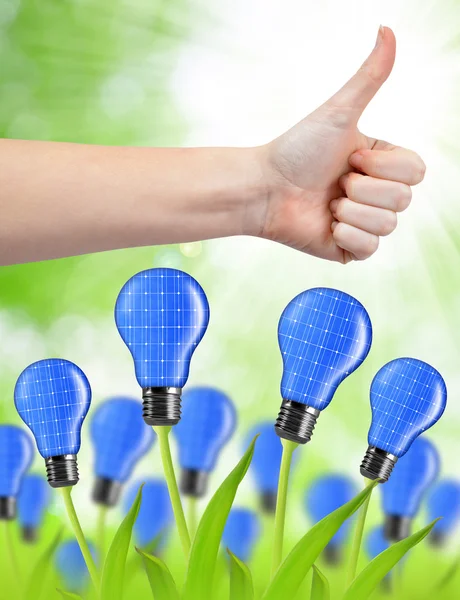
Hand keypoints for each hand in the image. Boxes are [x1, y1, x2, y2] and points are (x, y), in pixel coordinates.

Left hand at [255, 26, 424, 262]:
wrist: (265, 188)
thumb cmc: (297, 150)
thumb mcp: (339, 113)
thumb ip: (368, 77)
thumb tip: (387, 29)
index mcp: (382, 164)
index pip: (415, 172)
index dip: (382, 165)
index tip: (349, 157)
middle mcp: (376, 195)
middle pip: (403, 200)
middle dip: (362, 188)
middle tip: (334, 181)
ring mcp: (364, 224)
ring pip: (387, 225)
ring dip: (351, 211)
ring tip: (327, 202)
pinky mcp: (349, 250)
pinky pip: (369, 249)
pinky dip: (346, 235)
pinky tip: (326, 224)